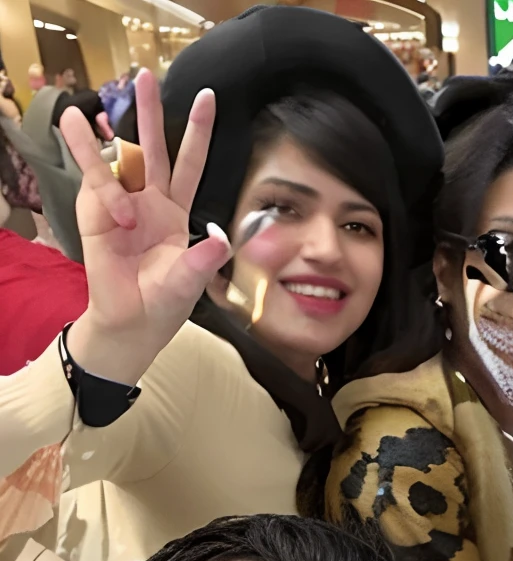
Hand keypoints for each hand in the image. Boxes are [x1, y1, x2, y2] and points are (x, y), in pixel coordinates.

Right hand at [60, 68, 229, 385]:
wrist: (133, 323)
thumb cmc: (164, 302)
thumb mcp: (190, 282)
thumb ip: (205, 259)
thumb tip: (221, 239)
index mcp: (176, 212)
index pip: (190, 164)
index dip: (198, 132)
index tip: (207, 98)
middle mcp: (148, 201)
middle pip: (151, 149)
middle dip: (148, 112)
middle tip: (145, 75)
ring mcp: (120, 205)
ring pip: (113, 160)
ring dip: (97, 135)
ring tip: (81, 108)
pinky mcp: (95, 215)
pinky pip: (96, 187)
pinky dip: (104, 187)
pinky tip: (118, 215)